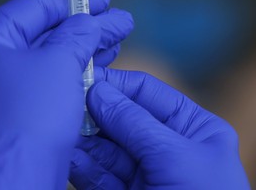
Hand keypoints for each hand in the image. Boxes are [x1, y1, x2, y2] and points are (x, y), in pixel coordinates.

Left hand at [0, 0, 133, 188]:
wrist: (13, 181)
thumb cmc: (26, 119)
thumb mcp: (58, 62)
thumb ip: (78, 33)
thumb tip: (91, 22)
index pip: (35, 6)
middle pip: (46, 32)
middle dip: (88, 25)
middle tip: (119, 21)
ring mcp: (5, 91)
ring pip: (53, 59)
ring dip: (88, 49)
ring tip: (117, 42)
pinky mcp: (21, 114)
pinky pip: (53, 84)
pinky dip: (79, 74)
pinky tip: (101, 69)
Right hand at [70, 67, 250, 189]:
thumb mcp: (176, 157)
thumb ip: (136, 124)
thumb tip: (100, 90)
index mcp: (196, 130)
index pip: (151, 95)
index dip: (118, 85)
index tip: (85, 78)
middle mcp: (172, 149)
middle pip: (126, 120)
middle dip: (97, 112)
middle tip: (63, 101)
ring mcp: (148, 176)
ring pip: (109, 150)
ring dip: (84, 140)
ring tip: (60, 128)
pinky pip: (101, 178)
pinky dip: (83, 167)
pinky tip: (67, 155)